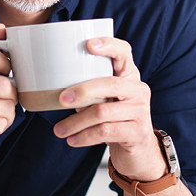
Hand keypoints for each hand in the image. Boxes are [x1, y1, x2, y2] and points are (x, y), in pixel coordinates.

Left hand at [51, 37, 165, 181]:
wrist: (138, 150)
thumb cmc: (114, 119)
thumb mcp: (105, 99)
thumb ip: (89, 89)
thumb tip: (55, 89)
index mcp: (129, 75)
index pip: (124, 52)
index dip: (108, 45)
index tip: (88, 44)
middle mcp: (138, 90)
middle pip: (110, 84)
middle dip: (83, 91)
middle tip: (61, 99)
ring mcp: (140, 111)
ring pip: (103, 112)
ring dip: (76, 122)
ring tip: (59, 130)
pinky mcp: (137, 132)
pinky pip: (106, 132)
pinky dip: (85, 136)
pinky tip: (73, 140)